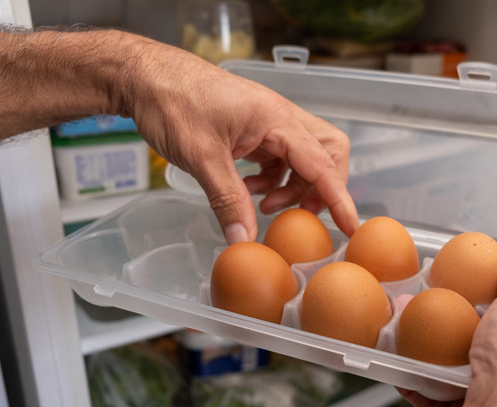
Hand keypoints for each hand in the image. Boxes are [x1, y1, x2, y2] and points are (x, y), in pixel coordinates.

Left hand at [0, 27, 358, 243]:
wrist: (145, 76)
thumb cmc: (173, 102)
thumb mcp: (201, 158)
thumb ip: (228, 201)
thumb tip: (245, 239)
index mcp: (277, 120)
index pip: (321, 164)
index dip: (339, 198)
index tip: (351, 225)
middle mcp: (281, 118)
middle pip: (328, 154)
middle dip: (323, 187)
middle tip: (302, 214)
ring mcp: (269, 122)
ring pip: (305, 157)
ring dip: (294, 186)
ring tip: (264, 206)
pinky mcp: (254, 128)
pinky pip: (280, 157)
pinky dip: (274, 179)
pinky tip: (248, 190)